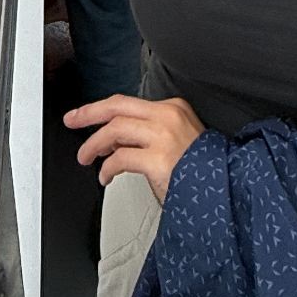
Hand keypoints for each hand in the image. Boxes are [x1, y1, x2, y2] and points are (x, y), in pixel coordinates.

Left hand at [65, 94, 204, 202]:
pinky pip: (121, 158)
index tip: (87, 116)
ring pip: (115, 130)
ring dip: (93, 144)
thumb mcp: (178, 142)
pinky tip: (105, 176)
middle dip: (88, 113)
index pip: (128, 103)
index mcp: (174, 108)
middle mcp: (168, 116)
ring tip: (86, 157)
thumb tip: (114, 139)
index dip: (103, 110)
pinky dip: (107, 168)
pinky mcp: (159, 159)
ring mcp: (164, 136)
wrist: (224, 193)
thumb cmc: (200, 171)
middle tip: (72, 120)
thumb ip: (150, 134)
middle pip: (117, 106)